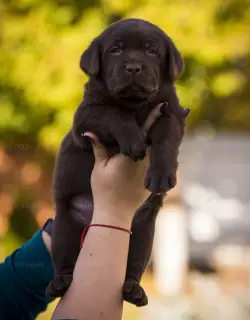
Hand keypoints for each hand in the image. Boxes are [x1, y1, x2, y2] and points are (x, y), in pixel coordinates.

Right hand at [84, 103, 163, 223]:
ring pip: (158, 153)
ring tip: (174, 128)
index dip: (154, 117)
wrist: (114, 214)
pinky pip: (157, 164)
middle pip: (156, 141)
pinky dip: (160, 156)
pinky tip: (164, 150)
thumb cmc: (104, 189)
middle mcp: (146, 162)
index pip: (145, 132)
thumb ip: (98, 147)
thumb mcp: (99, 167)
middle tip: (179, 113)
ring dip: (164, 141)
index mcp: (133, 156)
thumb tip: (88, 131)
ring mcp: (150, 172)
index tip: (163, 105)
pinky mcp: (150, 180)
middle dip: (163, 127)